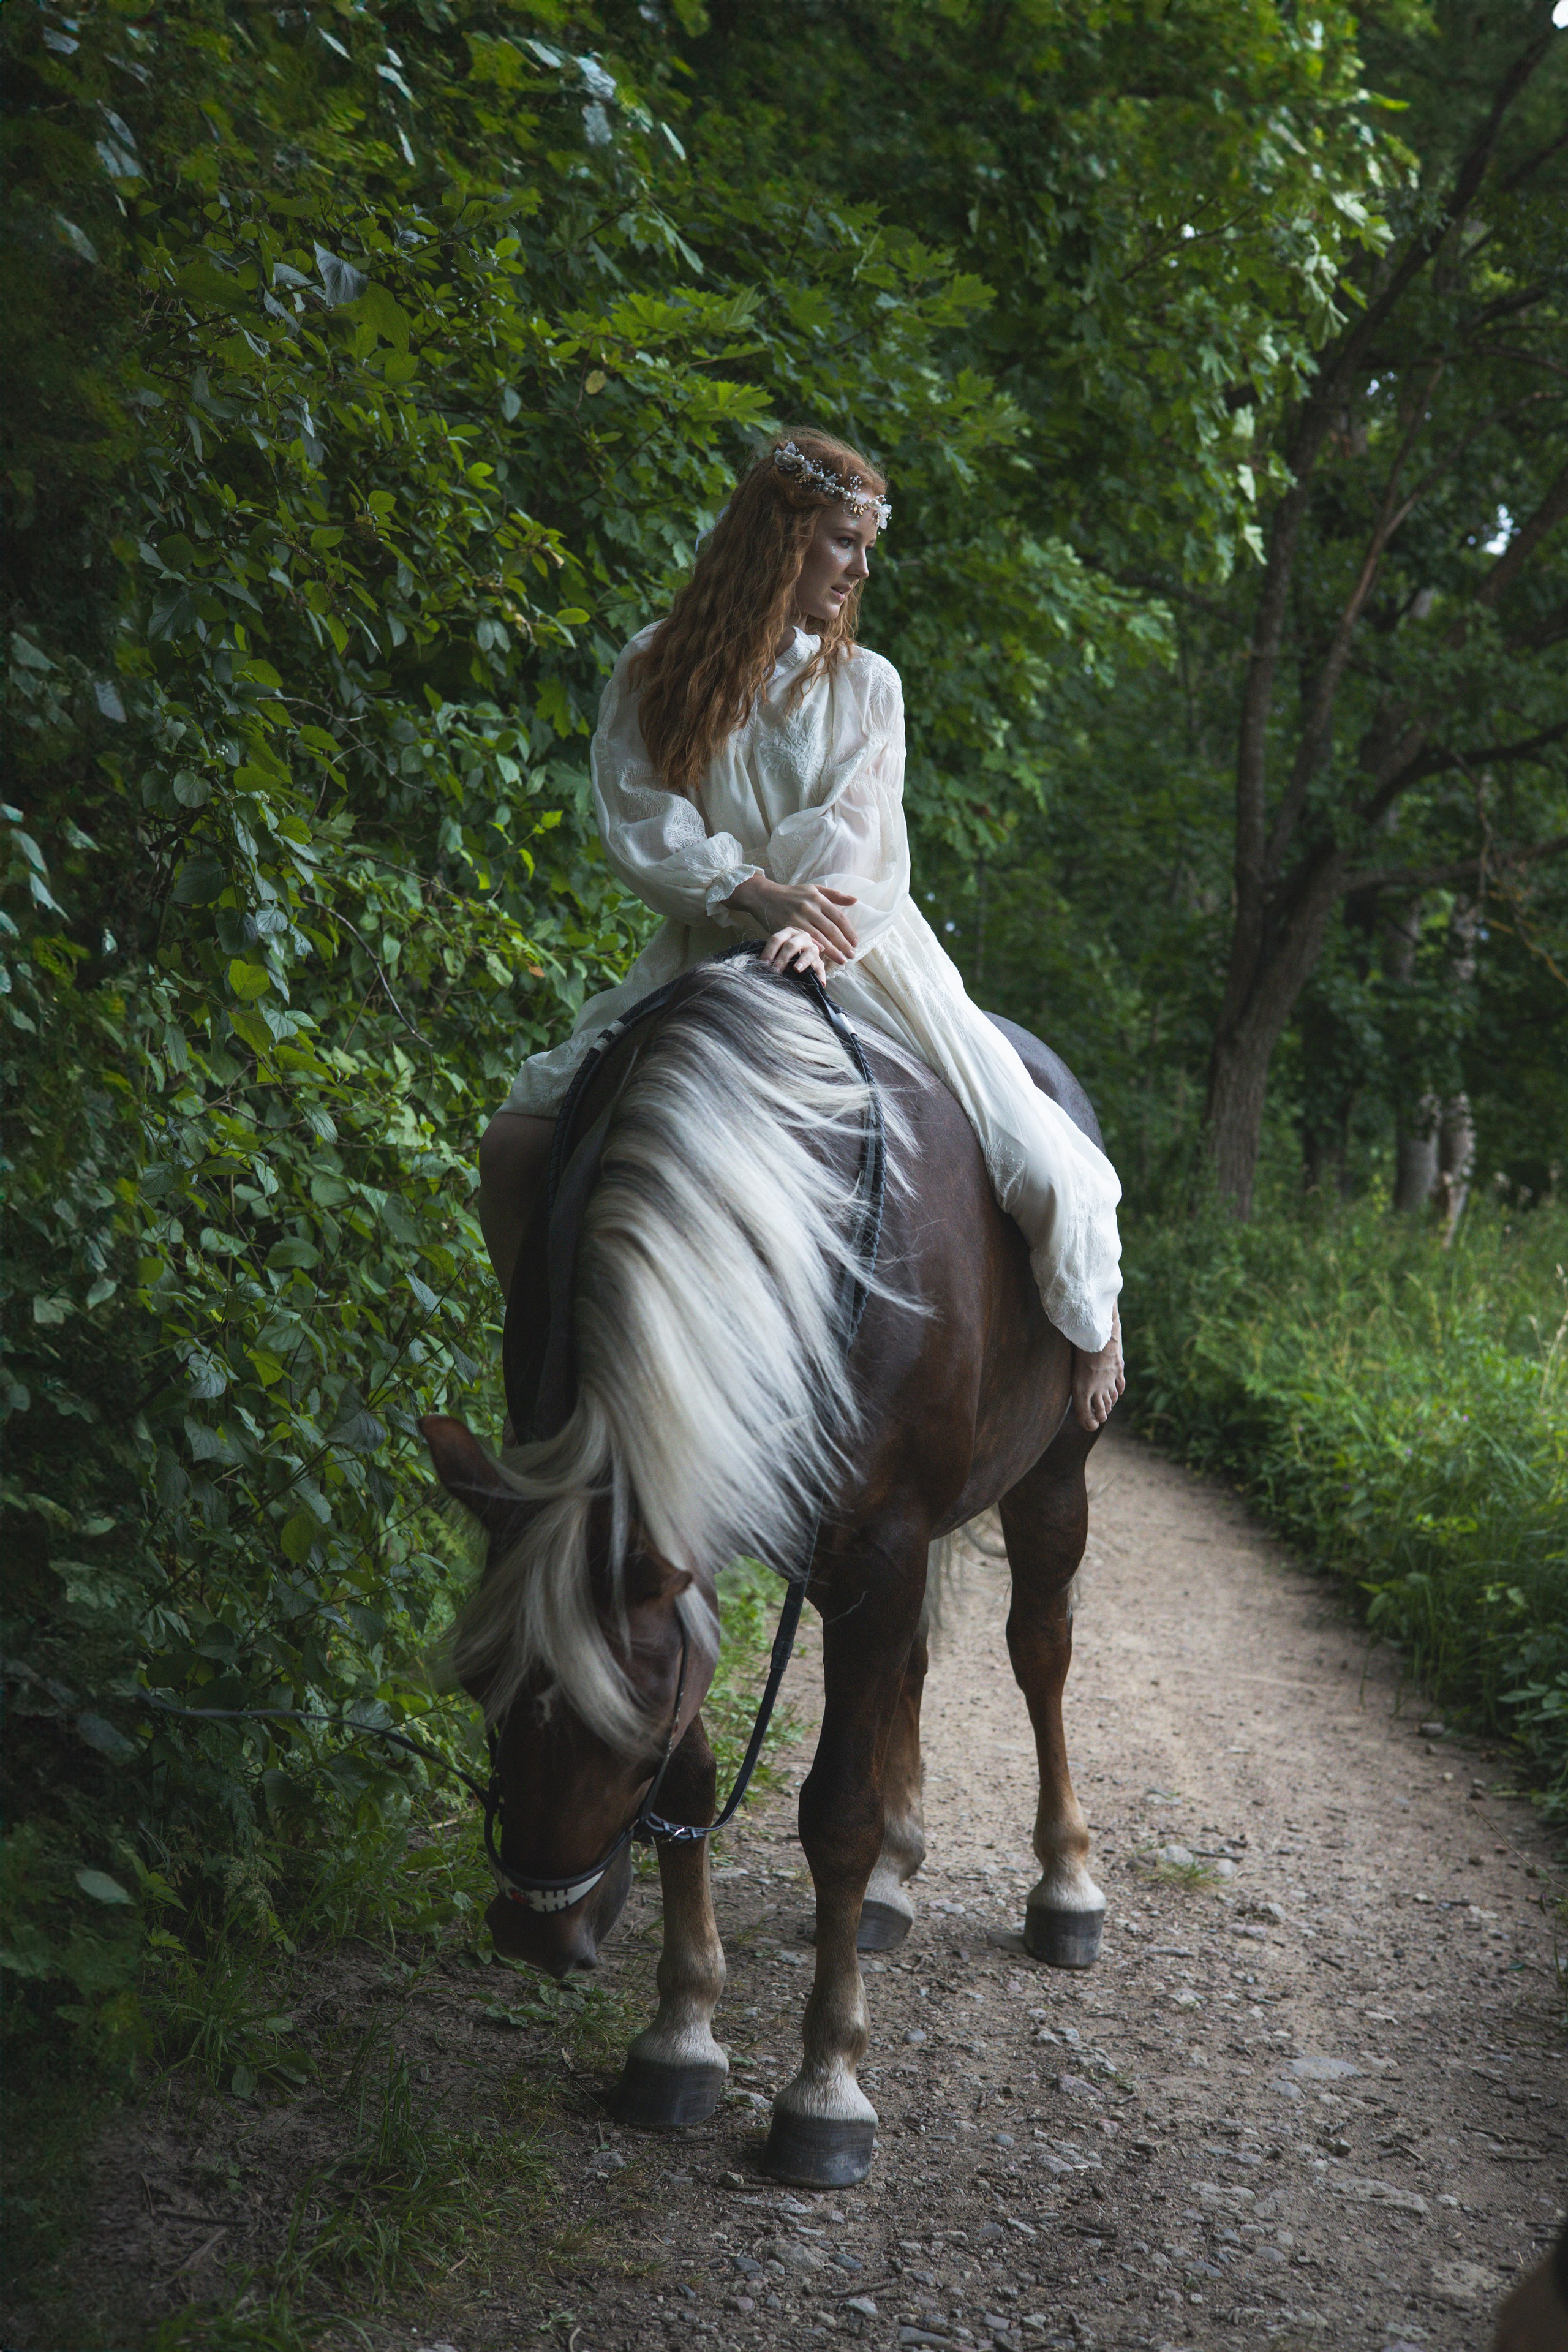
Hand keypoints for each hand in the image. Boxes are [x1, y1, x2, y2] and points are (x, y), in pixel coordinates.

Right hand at [727, 874, 858, 964]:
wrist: (765, 896)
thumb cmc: (792, 894)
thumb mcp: (813, 889)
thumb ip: (835, 895)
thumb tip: (855, 900)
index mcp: (818, 898)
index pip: (839, 917)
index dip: (849, 931)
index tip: (855, 942)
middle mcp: (809, 908)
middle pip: (831, 930)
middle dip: (844, 945)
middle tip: (851, 956)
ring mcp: (797, 919)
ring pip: (819, 938)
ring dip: (832, 952)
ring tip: (841, 960)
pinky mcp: (786, 928)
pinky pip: (803, 941)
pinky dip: (814, 950)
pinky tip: (822, 957)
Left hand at [759, 926, 828, 983]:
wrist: (801, 951)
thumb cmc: (783, 952)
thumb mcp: (777, 948)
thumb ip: (770, 954)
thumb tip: (759, 965)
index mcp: (788, 932)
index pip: (776, 939)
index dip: (769, 952)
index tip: (763, 964)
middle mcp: (802, 937)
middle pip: (791, 945)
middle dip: (782, 959)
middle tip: (774, 971)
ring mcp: (812, 948)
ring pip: (809, 952)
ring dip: (803, 961)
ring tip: (797, 969)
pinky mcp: (819, 960)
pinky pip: (821, 967)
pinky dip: (821, 975)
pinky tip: (820, 983)